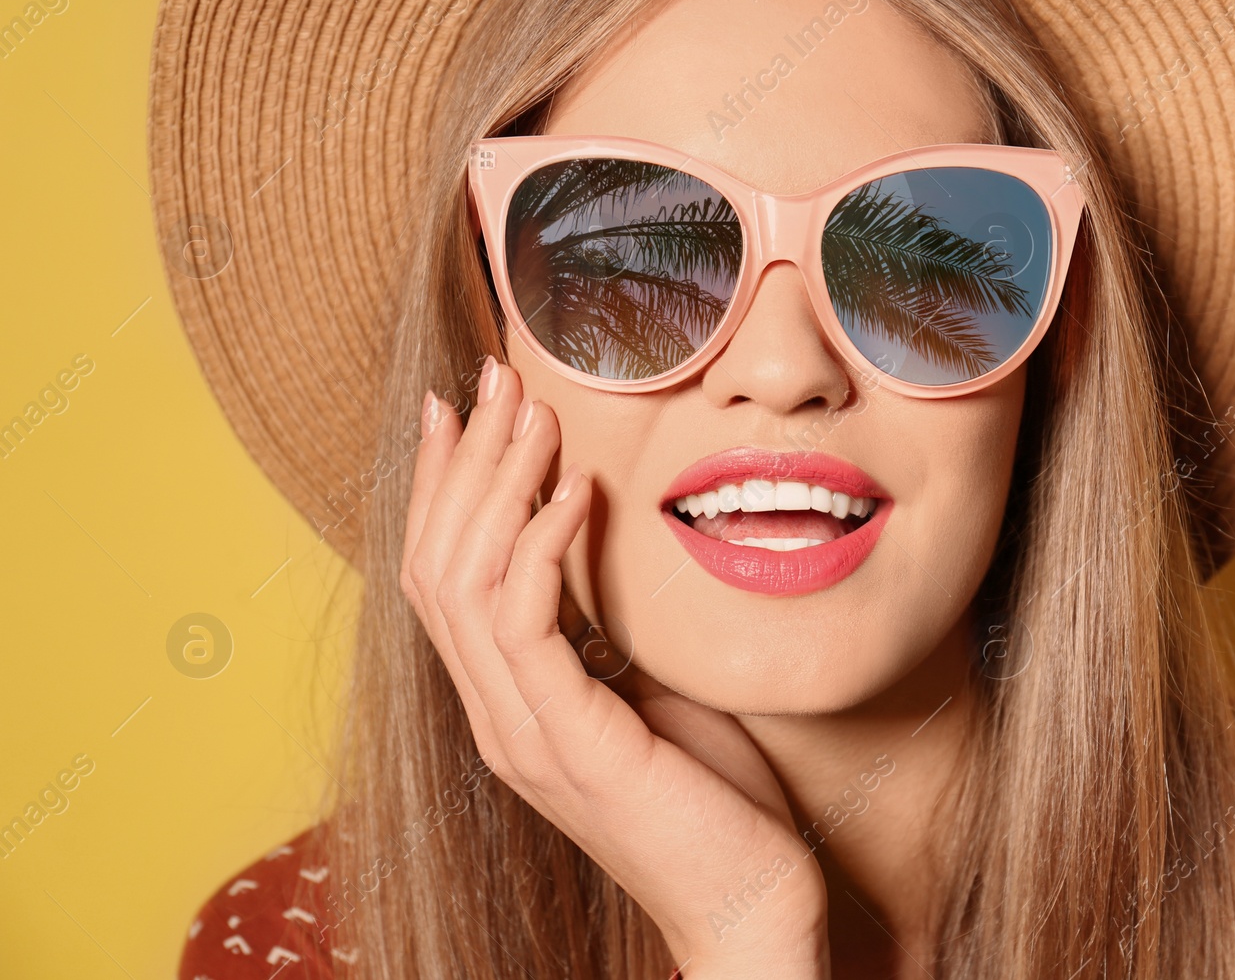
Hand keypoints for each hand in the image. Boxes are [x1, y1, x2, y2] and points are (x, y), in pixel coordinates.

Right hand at [400, 356, 830, 978]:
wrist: (751, 904)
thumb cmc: (713, 796)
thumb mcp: (650, 689)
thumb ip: (608, 627)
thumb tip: (602, 540)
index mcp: (509, 702)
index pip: (443, 577)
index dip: (444, 488)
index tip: (465, 406)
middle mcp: (495, 716)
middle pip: (436, 566)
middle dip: (464, 463)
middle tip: (493, 378)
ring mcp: (524, 735)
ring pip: (467, 584)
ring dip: (499, 485)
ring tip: (536, 412)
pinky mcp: (570, 745)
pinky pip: (528, 626)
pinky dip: (543, 546)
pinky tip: (578, 491)